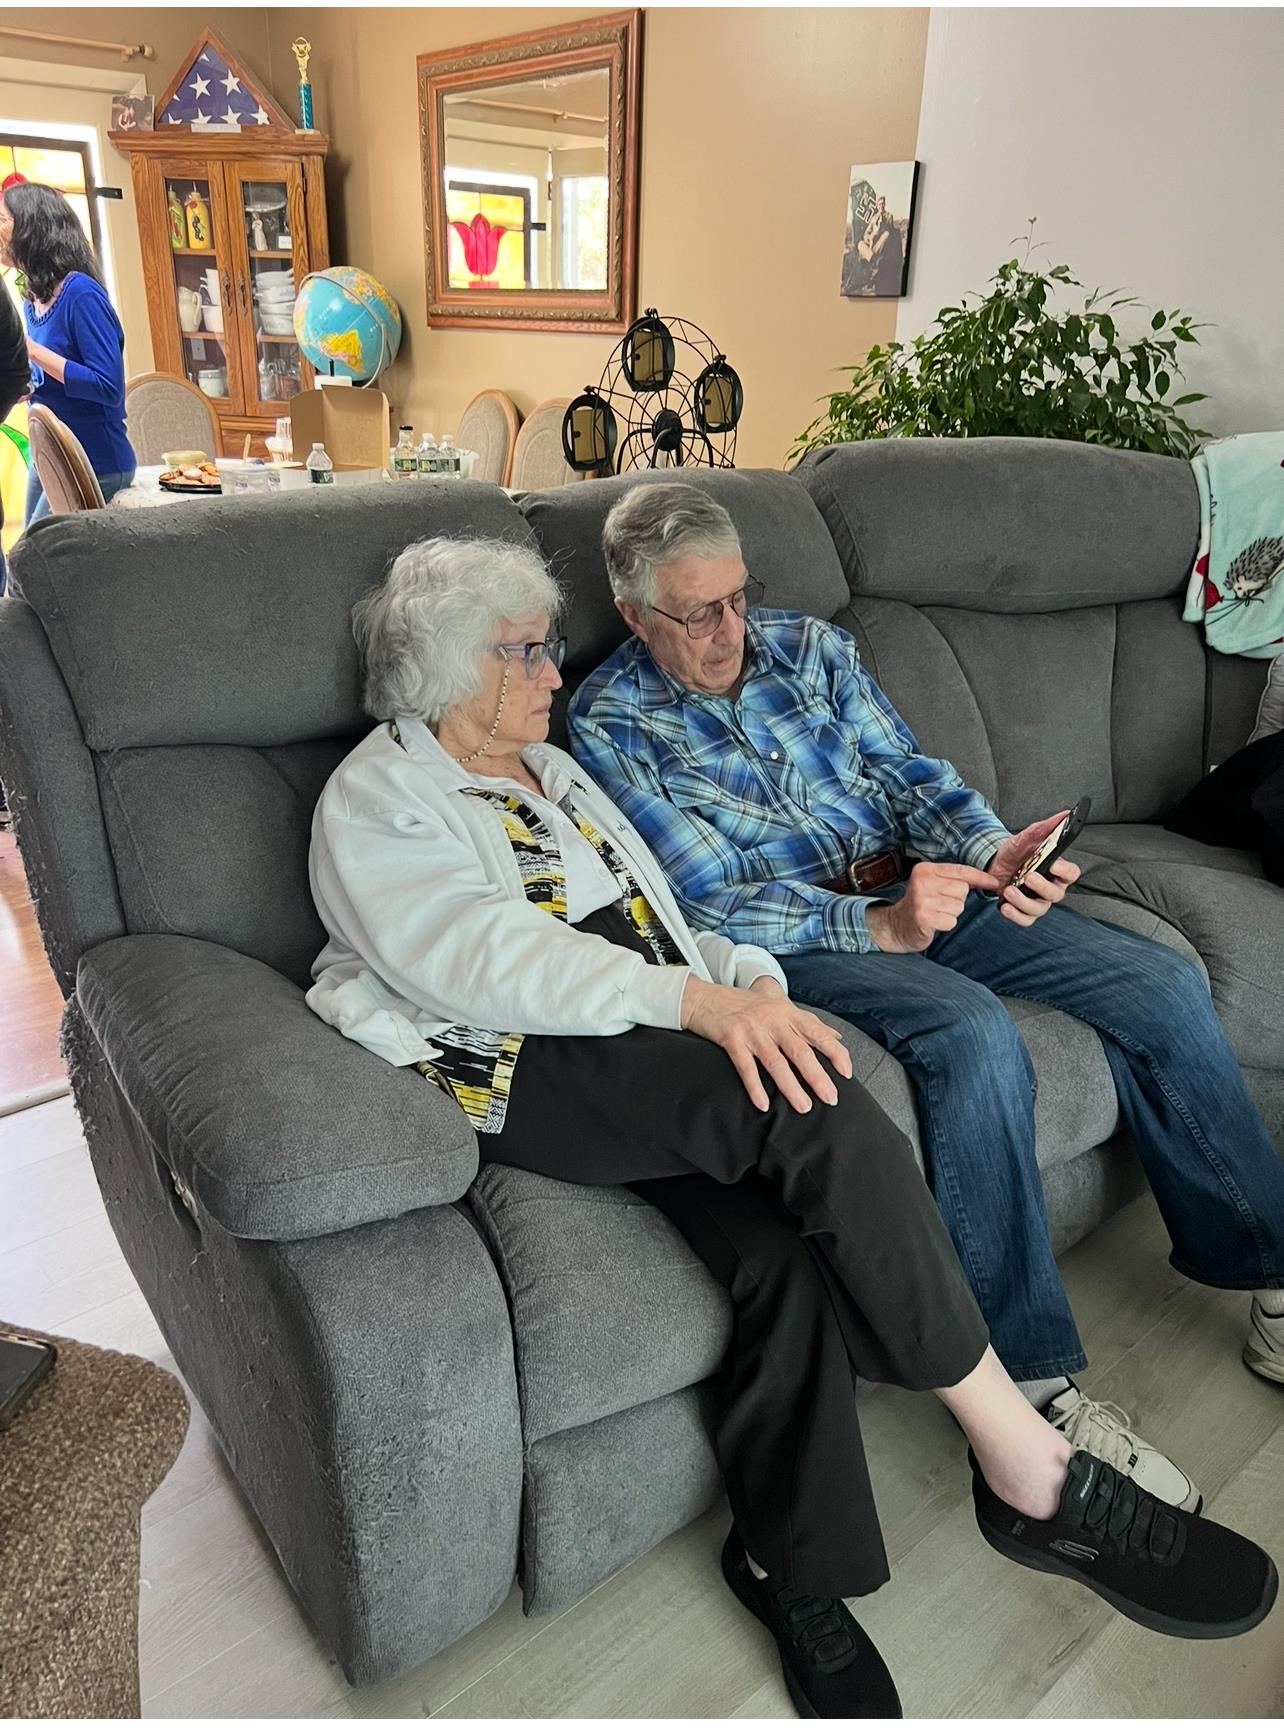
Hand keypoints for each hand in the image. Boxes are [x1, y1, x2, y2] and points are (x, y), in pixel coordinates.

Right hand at [681, 976, 853, 1113]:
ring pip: (776, 1062)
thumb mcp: (779, 1006)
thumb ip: (808, 1022)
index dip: (835, 1052)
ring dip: (791, 1087)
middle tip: (831, 1098)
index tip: (847, 1073)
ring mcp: (752, 1030)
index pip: (818, 1033)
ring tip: (804, 1107)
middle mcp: (772, 1020)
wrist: (704, 998)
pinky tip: (763, 1104)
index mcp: (787, 1012)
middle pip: (800, 1051)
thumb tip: (836, 1037)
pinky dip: (755, 1087)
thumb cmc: (745, 1005)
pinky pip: (746, 1067)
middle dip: (817, 1076)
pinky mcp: (731, 1039)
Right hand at [866, 861, 1000, 953]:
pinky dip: (945, 924)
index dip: (980, 877)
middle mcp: (922, 882)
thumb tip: (989, 880)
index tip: (995, 882)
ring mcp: (922, 900)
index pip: (960, 871)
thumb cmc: (921, 904)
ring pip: (958, 906)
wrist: (897, 926)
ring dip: (951, 913)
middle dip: (956, 900)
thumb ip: (954, 879)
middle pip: (962, 890)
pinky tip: (933, 922)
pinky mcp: (924, 917)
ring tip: (935, 913)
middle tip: (939, 904)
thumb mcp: (933, 884)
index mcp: (925, 869)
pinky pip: (951, 921)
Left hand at [987, 815, 1081, 927]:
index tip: (1052, 864)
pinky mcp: (1023, 911)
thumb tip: (1065, 814)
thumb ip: (1046, 828)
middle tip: (1028, 876)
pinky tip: (1005, 906)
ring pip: (1039, 909)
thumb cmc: (1017, 851)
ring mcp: (1038, 901)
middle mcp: (1051, 888)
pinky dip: (1015, 915)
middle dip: (1042, 887)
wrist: (995, 863)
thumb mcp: (1028, 837)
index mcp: (1057, 870)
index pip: (1072, 874)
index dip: (1064, 872)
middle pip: (1056, 894)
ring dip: (1023, 901)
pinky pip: (1025, 920)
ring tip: (1009, 890)